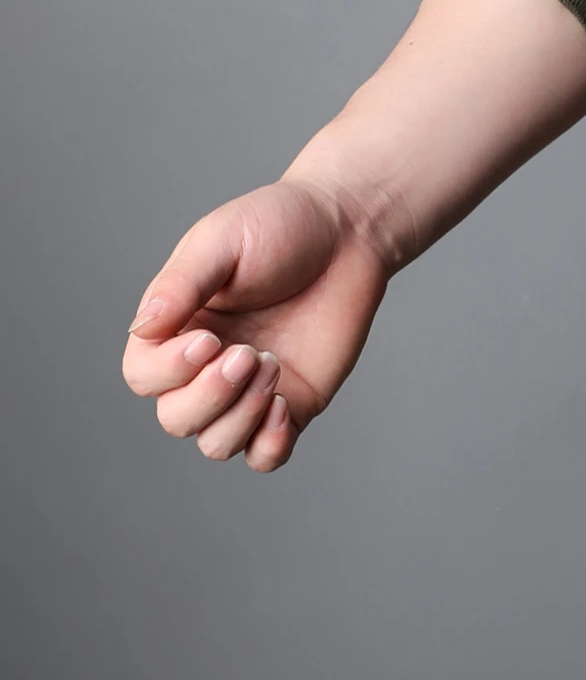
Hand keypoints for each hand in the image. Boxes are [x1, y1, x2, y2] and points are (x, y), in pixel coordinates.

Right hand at [122, 177, 391, 471]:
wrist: (349, 231)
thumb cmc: (281, 226)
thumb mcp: (223, 240)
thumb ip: (181, 284)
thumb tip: (142, 329)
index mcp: (177, 328)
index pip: (144, 377)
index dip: (169, 372)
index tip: (209, 340)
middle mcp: (206, 366)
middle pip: (176, 419)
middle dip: (209, 396)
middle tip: (250, 353)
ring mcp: (250, 389)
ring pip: (216, 443)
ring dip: (240, 416)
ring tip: (273, 365)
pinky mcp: (295, 401)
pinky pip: (267, 454)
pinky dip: (268, 446)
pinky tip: (284, 407)